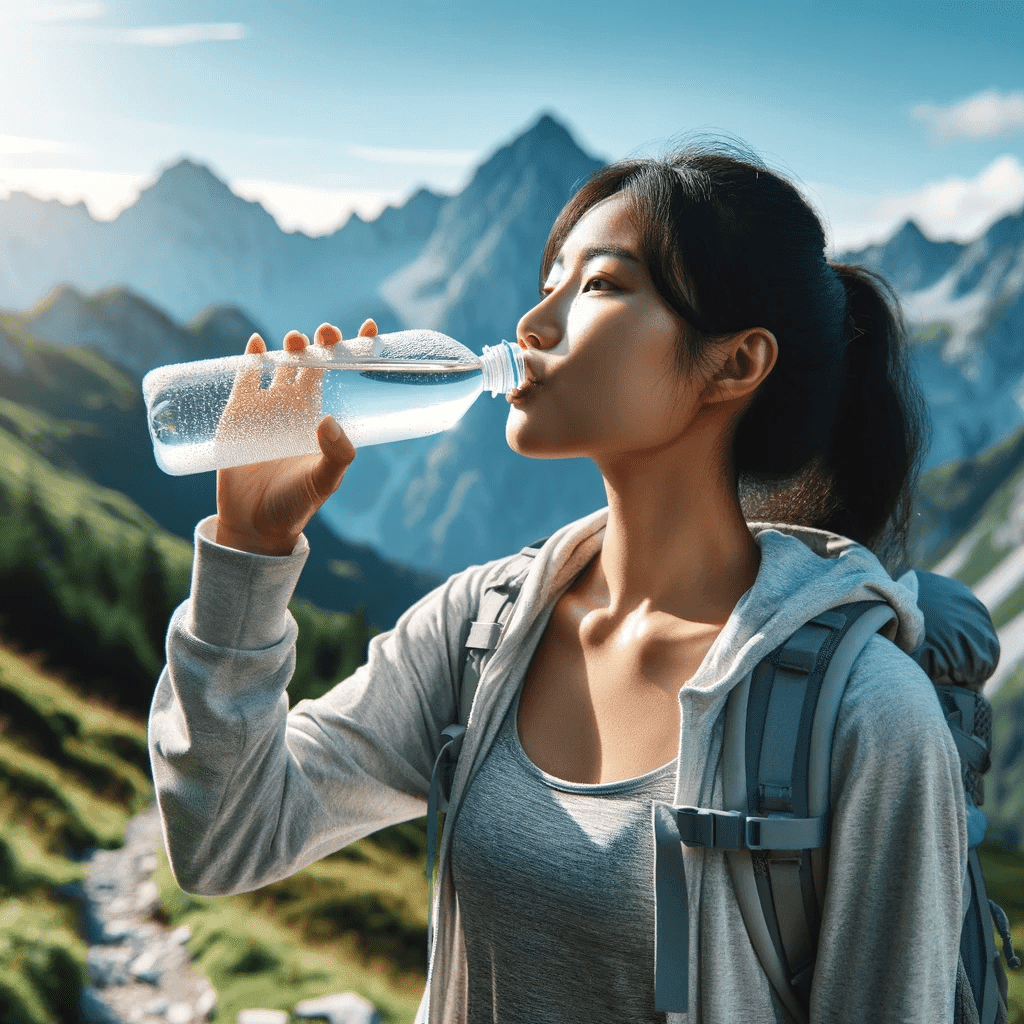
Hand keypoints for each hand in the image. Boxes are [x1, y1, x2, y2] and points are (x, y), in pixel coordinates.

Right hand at [215, 319, 377, 554]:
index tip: (372, 328)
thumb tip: (328, 420)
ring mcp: (269, 406)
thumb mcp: (324, 483)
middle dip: (323, 340)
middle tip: (326, 334)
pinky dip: (251, 356)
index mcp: (325, 418)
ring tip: (295, 341)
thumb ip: (335, 456)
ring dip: (291, 345)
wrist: (254, 525)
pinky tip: (257, 344)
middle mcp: (299, 407)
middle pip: (315, 360)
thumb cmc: (295, 505)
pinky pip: (245, 376)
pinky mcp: (239, 412)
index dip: (360, 349)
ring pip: (283, 362)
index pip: (348, 377)